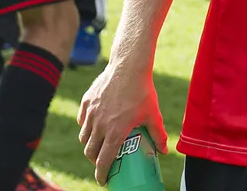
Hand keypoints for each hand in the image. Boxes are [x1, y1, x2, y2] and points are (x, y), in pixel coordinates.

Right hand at [78, 63, 167, 184]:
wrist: (128, 66)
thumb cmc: (142, 91)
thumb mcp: (153, 114)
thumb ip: (158, 134)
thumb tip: (164, 151)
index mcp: (115, 131)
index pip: (103, 160)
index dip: (101, 174)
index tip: (103, 180)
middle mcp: (100, 124)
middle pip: (90, 152)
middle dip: (95, 161)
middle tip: (102, 161)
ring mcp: (91, 113)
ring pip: (84, 137)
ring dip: (89, 145)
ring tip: (98, 144)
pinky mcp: (86, 102)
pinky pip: (82, 120)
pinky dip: (86, 127)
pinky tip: (93, 125)